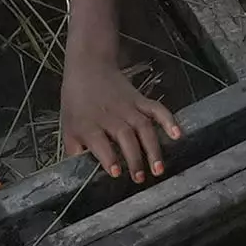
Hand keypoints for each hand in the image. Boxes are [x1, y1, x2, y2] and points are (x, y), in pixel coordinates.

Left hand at [59, 54, 182, 185]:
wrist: (88, 67)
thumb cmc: (77, 102)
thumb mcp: (68, 128)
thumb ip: (74, 152)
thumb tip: (78, 175)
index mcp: (89, 124)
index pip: (100, 142)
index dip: (108, 158)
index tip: (117, 173)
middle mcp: (110, 116)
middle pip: (125, 137)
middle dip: (134, 158)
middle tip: (140, 178)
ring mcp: (128, 107)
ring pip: (143, 127)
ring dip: (152, 148)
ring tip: (158, 169)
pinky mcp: (140, 100)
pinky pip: (156, 109)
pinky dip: (168, 120)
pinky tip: (177, 134)